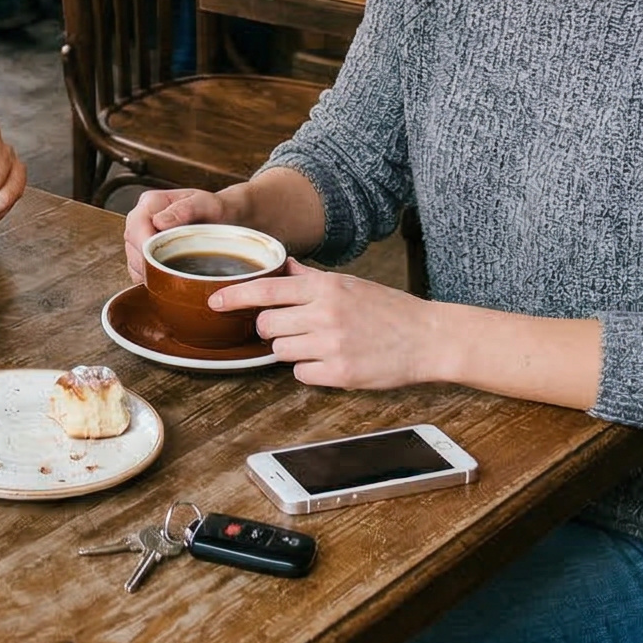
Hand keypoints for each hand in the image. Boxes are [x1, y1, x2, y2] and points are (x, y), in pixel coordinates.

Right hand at [122, 185, 230, 280]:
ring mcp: (141, 237)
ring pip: (133, 261)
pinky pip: (139, 271)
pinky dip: (151, 278)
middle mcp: (141, 219)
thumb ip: (184, 210)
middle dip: (148, 264)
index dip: (145, 248)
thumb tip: (158, 222)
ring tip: (173, 277)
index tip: (162, 263)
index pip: (136, 228)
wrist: (226, 219)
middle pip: (132, 246)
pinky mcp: (145, 253)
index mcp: (151, 202)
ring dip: (149, 272)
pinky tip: (168, 279)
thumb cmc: (216, 210)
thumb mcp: (205, 204)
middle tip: (171, 275)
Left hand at [217, 262, 439, 389]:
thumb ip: (310, 278)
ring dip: (292, 350)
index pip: (266, 290)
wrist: (427, 338)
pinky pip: (301, 374)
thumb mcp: (349, 283)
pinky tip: (331, 360)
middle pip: (267, 326)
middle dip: (272, 329)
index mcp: (325, 288)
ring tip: (319, 344)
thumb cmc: (388, 309)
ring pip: (281, 352)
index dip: (235, 296)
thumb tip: (281, 266)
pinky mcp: (340, 375)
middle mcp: (324, 315)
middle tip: (293, 328)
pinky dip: (310, 370)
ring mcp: (331, 346)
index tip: (214, 301)